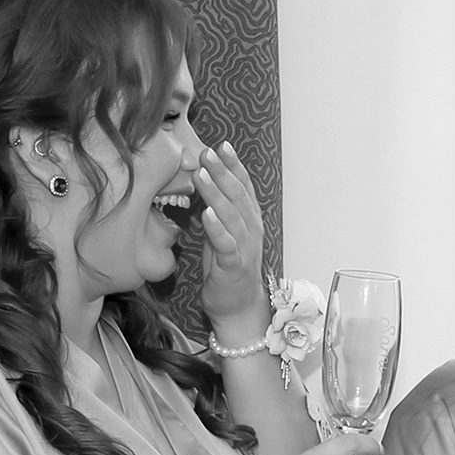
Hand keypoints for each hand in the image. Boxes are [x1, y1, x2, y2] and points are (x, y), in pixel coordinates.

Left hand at [193, 141, 271, 330]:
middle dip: (222, 171)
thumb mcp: (222, 232)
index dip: (233, 165)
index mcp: (249, 220)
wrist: (239, 309)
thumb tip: (203, 181)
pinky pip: (226, 244)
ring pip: (232, 215)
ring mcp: (245, 248)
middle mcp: (251, 230)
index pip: (243, 187)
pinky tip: (207, 213)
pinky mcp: (234, 266)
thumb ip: (218, 209)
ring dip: (217, 192)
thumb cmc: (228, 269)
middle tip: (207, 151)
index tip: (221, 145)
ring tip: (202, 173)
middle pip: (238, 195)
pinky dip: (217, 228)